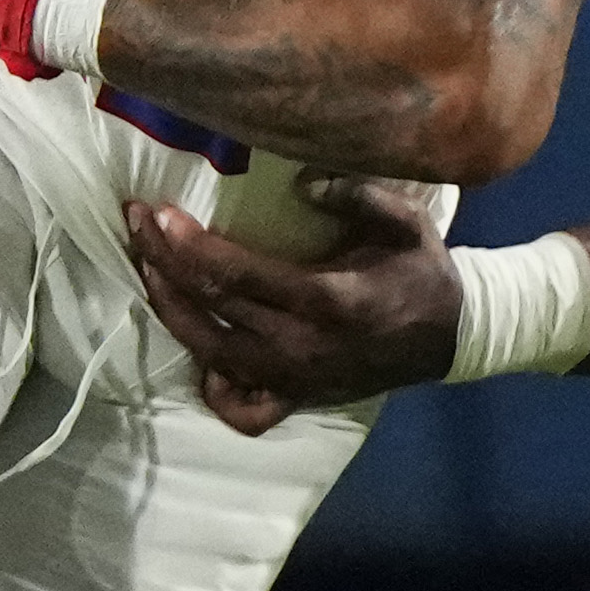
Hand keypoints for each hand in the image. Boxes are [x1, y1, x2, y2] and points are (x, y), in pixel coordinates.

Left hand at [121, 184, 461, 431]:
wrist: (452, 338)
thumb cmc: (422, 272)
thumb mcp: (405, 223)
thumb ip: (356, 195)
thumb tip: (300, 182)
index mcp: (330, 300)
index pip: (239, 276)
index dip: (190, 246)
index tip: (157, 214)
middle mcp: (304, 346)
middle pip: (212, 309)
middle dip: (163, 263)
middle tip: (136, 224)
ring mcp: (297, 379)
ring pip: (211, 353)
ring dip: (171, 311)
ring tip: (148, 270)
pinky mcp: (298, 399)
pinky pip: (242, 408)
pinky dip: (214, 385)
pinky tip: (202, 350)